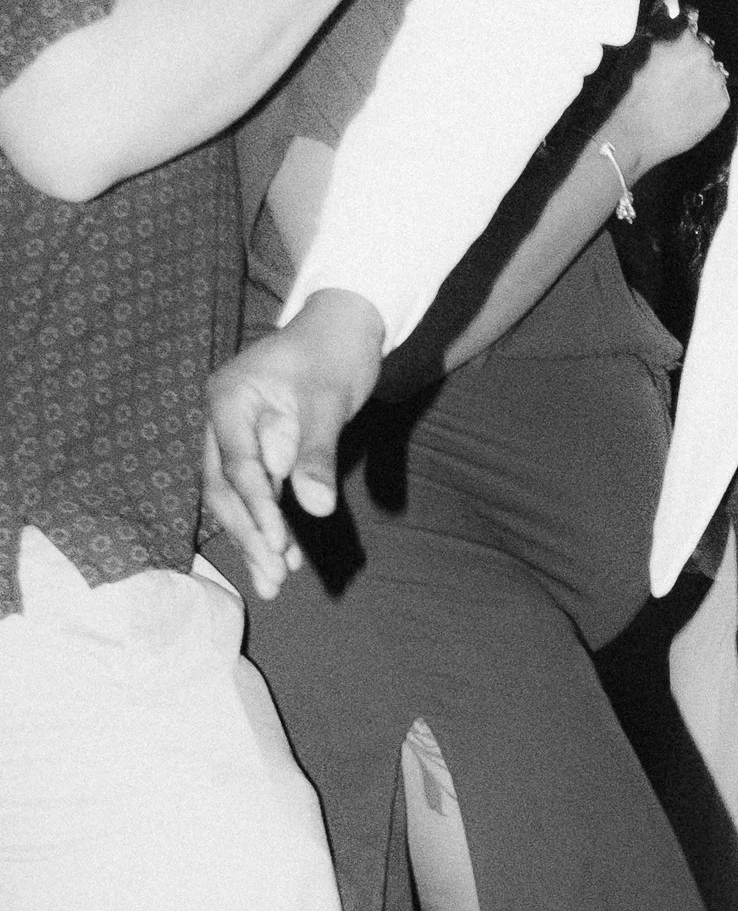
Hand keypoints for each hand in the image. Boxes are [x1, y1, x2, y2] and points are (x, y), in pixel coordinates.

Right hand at [200, 293, 386, 597]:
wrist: (343, 326)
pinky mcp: (256, 446)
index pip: (238, 466)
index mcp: (228, 399)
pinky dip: (268, 521)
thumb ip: (317, 453)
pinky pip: (255, 491)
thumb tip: (315, 508)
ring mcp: (235, 434)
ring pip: (236, 496)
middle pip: (224, 488)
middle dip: (248, 536)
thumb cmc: (335, 352)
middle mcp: (221, 419)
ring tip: (274, 583)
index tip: (277, 546)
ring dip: (255, 538)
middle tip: (271, 581)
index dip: (256, 509)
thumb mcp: (329, 401)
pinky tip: (283, 555)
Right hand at [608, 16, 731, 178]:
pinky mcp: (721, 104)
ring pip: (712, 73)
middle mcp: (704, 54)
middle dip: (691, 58)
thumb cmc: (628, 87)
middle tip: (671, 78)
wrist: (633, 131)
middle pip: (703, 49)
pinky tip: (686, 109)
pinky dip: (706, 100)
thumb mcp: (637, 47)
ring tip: (677, 97)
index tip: (672, 48)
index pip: (690, 23)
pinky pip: (717, 96)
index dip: (679, 36)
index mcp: (683, 35)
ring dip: (701, 79)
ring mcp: (715, 79)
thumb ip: (659, 23)